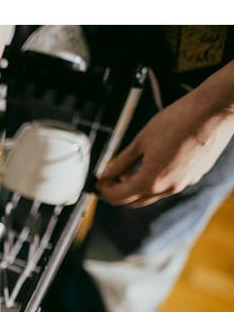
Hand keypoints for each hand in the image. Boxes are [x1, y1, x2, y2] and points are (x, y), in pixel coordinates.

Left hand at [97, 76, 233, 207]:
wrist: (215, 110)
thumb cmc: (179, 120)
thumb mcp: (141, 141)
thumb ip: (120, 162)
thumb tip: (105, 175)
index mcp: (151, 180)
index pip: (119, 197)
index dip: (104, 192)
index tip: (97, 184)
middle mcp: (168, 188)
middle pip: (134, 201)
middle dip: (118, 193)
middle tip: (107, 181)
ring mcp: (184, 184)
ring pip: (152, 195)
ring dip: (136, 188)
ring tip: (127, 171)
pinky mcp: (194, 176)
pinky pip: (168, 186)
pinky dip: (154, 182)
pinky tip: (149, 166)